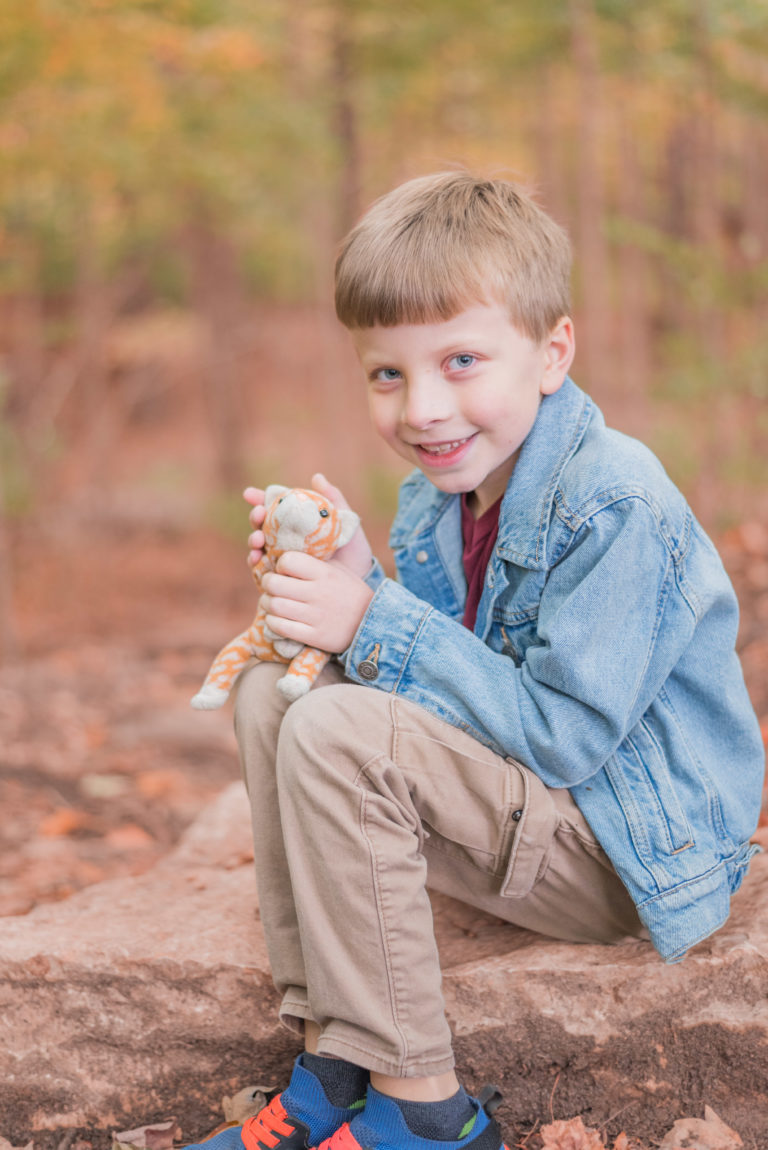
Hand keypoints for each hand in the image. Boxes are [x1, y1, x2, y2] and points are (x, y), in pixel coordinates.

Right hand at [244, 474, 373, 578]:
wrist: (360, 578)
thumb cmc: (353, 548)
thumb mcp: (346, 522)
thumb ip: (333, 499)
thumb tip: (316, 477)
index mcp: (298, 521)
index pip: (274, 506)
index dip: (258, 498)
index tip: (250, 494)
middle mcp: (286, 538)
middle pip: (261, 524)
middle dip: (255, 517)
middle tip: (258, 514)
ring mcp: (283, 557)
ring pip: (258, 546)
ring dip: (253, 540)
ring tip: (257, 539)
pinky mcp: (283, 575)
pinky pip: (263, 570)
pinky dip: (255, 563)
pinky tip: (257, 559)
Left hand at [260, 551, 374, 653]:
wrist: (371, 624)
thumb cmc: (349, 592)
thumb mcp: (338, 569)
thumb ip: (315, 558)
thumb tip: (286, 545)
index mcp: (325, 573)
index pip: (288, 560)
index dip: (280, 564)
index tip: (283, 570)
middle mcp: (319, 593)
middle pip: (274, 583)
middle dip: (267, 584)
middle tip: (271, 586)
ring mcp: (316, 616)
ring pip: (274, 606)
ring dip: (267, 603)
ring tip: (272, 602)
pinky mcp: (314, 636)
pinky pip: (280, 628)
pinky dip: (273, 623)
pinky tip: (277, 619)